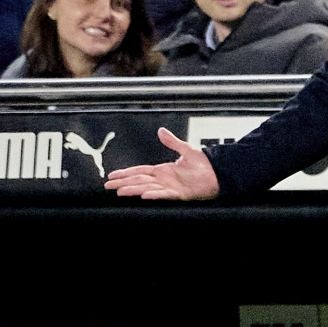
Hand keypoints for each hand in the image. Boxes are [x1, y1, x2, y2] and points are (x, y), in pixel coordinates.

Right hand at [105, 126, 221, 200]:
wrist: (218, 174)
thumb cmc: (205, 165)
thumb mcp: (186, 149)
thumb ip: (172, 142)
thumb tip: (161, 131)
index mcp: (163, 170)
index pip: (140, 172)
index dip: (126, 173)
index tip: (113, 176)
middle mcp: (164, 180)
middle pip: (139, 181)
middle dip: (123, 183)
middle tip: (108, 187)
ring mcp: (170, 187)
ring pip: (147, 188)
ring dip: (134, 190)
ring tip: (120, 192)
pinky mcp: (179, 194)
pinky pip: (164, 194)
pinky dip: (154, 194)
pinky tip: (144, 195)